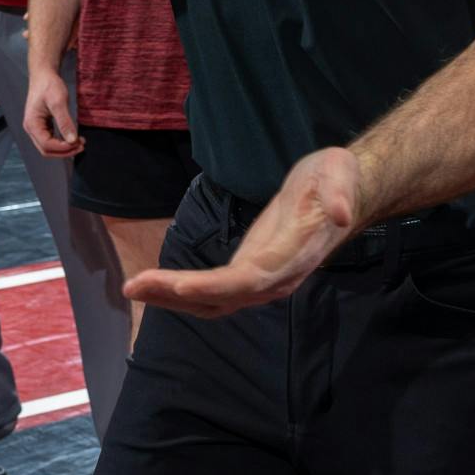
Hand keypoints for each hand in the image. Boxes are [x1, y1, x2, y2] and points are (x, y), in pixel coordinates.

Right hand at [25, 68, 81, 156]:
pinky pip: (51, 140)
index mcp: (32, 124)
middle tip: (81, 146)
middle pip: (46, 150)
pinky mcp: (42, 126)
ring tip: (80, 143)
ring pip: (49, 147)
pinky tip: (73, 138)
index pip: (46, 145)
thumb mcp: (59, 102)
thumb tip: (72, 140)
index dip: (63, 148)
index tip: (78, 143)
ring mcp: (36, 128)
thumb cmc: (49, 85)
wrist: (44, 75)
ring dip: (64, 148)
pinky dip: (62, 142)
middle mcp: (31, 129)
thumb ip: (65, 122)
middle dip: (64, 151)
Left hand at [126, 147, 363, 317]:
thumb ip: (340, 192)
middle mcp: (276, 278)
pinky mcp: (249, 272)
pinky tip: (156, 287)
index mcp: (293, 257)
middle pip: (222, 297)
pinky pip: (213, 293)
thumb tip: (339, 213)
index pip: (249, 279)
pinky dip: (182, 293)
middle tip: (133, 285)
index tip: (179, 286)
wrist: (341, 195)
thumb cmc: (336, 180)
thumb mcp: (340, 173)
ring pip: (212, 301)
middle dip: (177, 294)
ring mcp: (261, 280)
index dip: (213, 286)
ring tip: (133, 287)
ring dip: (172, 298)